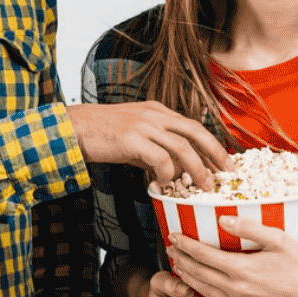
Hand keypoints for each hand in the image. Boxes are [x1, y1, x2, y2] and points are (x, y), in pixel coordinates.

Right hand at [66, 101, 231, 189]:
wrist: (72, 128)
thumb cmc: (101, 134)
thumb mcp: (133, 135)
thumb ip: (154, 147)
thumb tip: (172, 169)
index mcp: (157, 110)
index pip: (193, 125)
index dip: (212, 144)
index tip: (224, 162)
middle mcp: (154, 114)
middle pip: (195, 131)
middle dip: (215, 153)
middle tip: (225, 174)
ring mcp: (143, 125)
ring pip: (182, 146)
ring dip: (196, 168)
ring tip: (202, 186)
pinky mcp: (131, 139)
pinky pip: (159, 158)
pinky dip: (167, 173)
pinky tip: (164, 184)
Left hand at [167, 215, 297, 296]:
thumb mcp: (277, 238)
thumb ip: (248, 228)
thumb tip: (222, 219)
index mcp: (242, 268)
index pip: (203, 255)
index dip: (185, 244)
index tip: (173, 235)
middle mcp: (238, 290)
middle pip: (199, 273)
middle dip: (181, 259)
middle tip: (170, 249)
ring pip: (205, 292)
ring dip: (188, 278)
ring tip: (177, 266)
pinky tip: (195, 296)